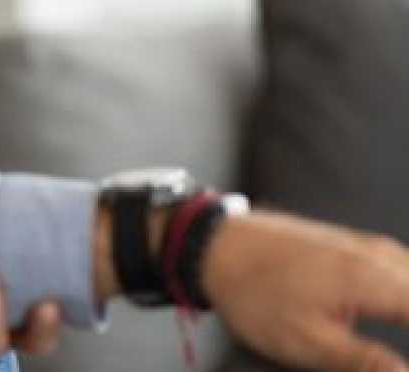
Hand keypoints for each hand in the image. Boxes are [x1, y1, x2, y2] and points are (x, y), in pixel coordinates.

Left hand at [205, 212, 408, 371]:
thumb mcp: (307, 342)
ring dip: (406, 305)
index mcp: (375, 279)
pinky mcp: (350, 242)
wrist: (213, 245)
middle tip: (390, 358)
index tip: (404, 363)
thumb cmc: (254, 295)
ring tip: (393, 326)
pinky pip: (397, 267)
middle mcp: (379, 255)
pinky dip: (402, 289)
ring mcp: (365, 243)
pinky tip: (394, 308)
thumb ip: (365, 362)